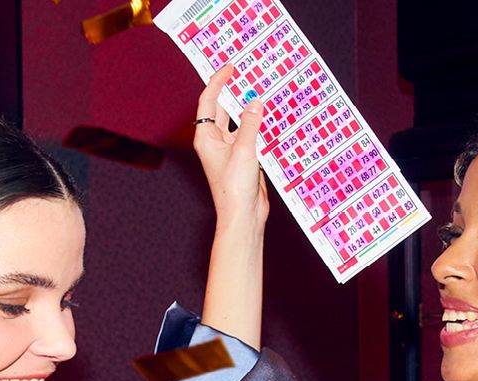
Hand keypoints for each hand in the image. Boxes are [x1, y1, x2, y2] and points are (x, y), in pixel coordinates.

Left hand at [193, 66, 267, 228]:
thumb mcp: (243, 150)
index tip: (230, 68)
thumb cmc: (234, 188)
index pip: (209, 102)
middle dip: (234, 92)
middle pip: (223, 109)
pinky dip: (259, 125)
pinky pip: (251, 135)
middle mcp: (215, 142)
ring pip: (239, 122)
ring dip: (249, 109)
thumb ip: (250, 124)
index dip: (218, 82)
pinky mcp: (244, 157)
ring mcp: (230, 149)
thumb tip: (256, 102)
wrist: (243, 215)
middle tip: (248, 75)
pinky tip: (271, 117)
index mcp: (206, 138)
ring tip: (262, 92)